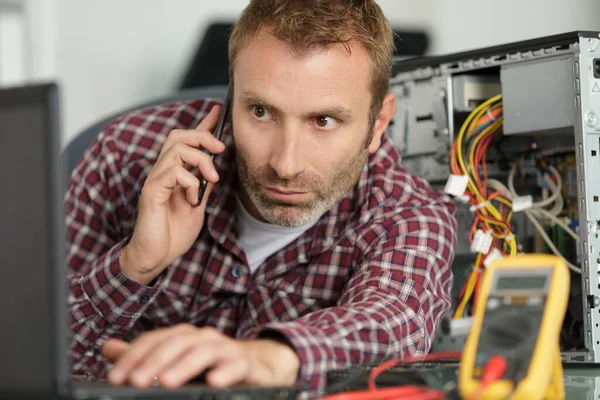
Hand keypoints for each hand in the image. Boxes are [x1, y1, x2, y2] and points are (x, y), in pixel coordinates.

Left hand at [102, 324, 299, 387]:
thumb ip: (145, 356)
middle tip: (134, 381)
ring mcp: (226, 348)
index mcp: (184, 336)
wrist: (259, 365)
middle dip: (153, 361)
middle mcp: (203, 338)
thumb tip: (108, 348)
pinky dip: (224, 372)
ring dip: (183, 366)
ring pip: (203, 351)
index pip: (154, 340)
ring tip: (165, 382)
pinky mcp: (246, 363)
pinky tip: (213, 382)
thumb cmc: (212, 365)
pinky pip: (236, 365)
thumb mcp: (176, 361)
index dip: (132, 356)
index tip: (115, 377)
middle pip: (176, 342)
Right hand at [120, 106, 225, 284]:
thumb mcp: (197, 206)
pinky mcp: (152, 192)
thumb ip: (203, 187)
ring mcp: (156, 181)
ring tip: (210, 178)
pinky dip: (189, 181)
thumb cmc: (173, 234)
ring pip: (176, 149)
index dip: (203, 125)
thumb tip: (214, 170)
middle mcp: (162, 173)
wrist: (156, 257)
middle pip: (178, 136)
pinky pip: (172, 172)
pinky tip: (193, 199)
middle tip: (220, 149)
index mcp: (174, 175)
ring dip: (201, 160)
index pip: (187, 142)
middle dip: (203, 136)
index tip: (219, 111)